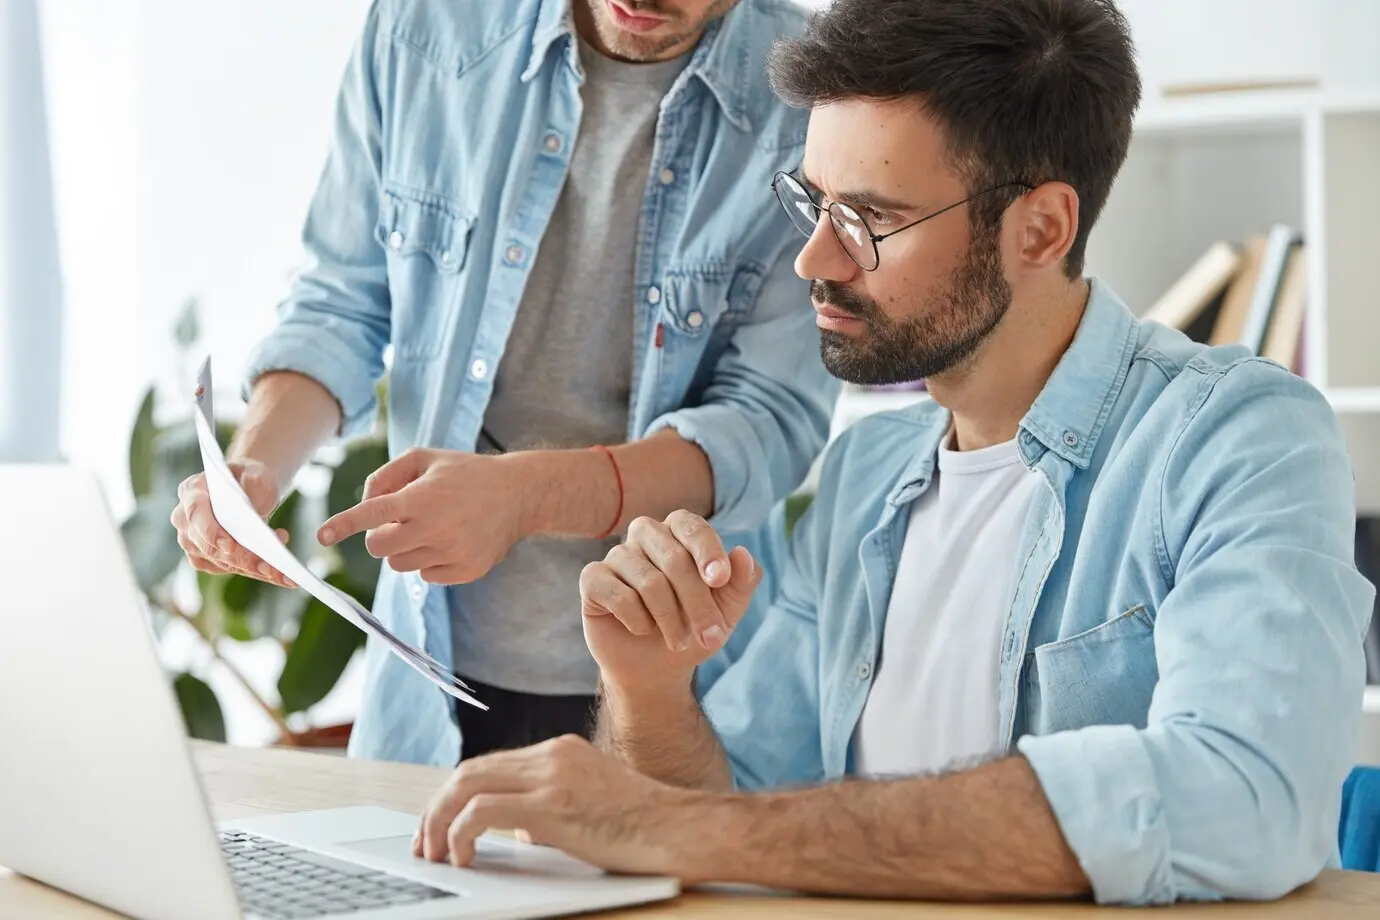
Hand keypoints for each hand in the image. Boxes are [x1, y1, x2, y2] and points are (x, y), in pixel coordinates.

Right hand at [170, 460, 294, 587]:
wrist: (249, 486)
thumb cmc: (250, 479)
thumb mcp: (255, 474)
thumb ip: (253, 486)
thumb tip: (254, 515)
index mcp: (192, 491)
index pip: (196, 514)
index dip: (211, 533)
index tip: (231, 546)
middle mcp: (185, 519)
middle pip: (210, 547)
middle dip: (242, 559)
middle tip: (271, 567)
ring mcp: (192, 541)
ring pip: (221, 562)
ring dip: (253, 569)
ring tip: (282, 571)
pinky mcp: (204, 558)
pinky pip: (228, 569)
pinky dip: (253, 571)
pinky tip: (276, 571)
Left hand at [316, 448, 531, 584]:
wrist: (518, 495)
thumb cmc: (466, 473)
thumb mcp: (426, 458)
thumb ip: (386, 476)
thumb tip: (364, 505)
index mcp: (424, 496)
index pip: (374, 514)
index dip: (345, 523)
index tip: (323, 535)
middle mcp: (436, 527)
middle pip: (380, 548)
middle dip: (380, 537)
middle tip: (398, 523)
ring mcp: (452, 553)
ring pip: (400, 565)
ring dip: (405, 549)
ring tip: (430, 528)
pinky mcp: (465, 571)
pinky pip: (426, 576)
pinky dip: (428, 561)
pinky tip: (449, 541)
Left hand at [415, 735, 700, 876]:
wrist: (682, 831)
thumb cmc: (646, 828)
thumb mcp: (591, 804)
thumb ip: (551, 807)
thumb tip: (518, 832)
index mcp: (560, 751)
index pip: (488, 765)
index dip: (453, 797)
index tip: (438, 828)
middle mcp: (552, 755)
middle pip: (468, 771)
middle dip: (436, 808)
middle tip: (425, 845)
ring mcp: (553, 776)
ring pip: (467, 786)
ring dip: (440, 821)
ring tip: (436, 854)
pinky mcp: (554, 805)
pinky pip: (483, 812)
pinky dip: (461, 834)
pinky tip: (463, 857)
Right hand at [580, 511, 760, 692]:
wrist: (656, 668)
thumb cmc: (693, 629)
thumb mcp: (726, 612)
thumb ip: (740, 583)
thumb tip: (743, 554)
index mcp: (679, 531)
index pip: (692, 527)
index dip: (707, 551)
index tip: (719, 580)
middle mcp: (646, 534)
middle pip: (674, 560)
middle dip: (698, 604)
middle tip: (712, 637)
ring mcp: (617, 555)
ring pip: (649, 583)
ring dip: (670, 620)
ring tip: (678, 640)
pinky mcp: (593, 579)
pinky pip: (620, 596)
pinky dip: (638, 621)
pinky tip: (641, 629)